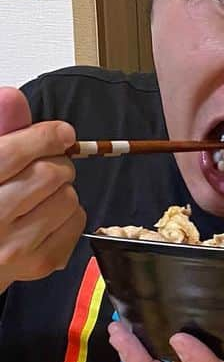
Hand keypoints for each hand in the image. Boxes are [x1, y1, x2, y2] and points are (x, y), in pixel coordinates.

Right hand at [0, 86, 84, 288]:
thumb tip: (13, 98)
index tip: (61, 132)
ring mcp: (17, 246)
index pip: (13, 153)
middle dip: (56, 163)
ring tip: (41, 194)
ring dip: (62, 190)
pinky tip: (47, 215)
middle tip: (45, 166)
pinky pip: (78, 222)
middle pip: (51, 174)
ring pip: (68, 198)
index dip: (44, 137)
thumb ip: (1, 134)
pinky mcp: (41, 263)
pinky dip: (70, 213)